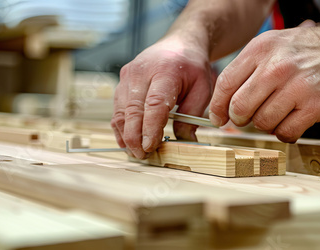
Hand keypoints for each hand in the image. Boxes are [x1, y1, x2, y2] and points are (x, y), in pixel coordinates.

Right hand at [112, 38, 212, 158]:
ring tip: (136, 152)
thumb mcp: (202, 89)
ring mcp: (127, 76)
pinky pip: (117, 108)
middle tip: (143, 156)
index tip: (150, 147)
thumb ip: (192, 116)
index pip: (154, 104)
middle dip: (135, 137)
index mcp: (165, 71)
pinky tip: (128, 141)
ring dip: (126, 135)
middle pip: (132, 110)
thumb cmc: (192, 67)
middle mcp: (141, 72)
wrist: (178, 44)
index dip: (150, 128)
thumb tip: (184, 141)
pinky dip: (121, 127)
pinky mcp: (121, 81)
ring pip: (120, 111)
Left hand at [209, 20, 319, 141]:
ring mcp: (296, 87)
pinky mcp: (314, 106)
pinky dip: (285, 132)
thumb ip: (247, 69)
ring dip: (266, 124)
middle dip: (240, 119)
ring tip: (279, 113)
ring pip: (262, 122)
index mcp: (261, 49)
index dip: (218, 106)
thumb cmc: (307, 51)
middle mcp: (276, 67)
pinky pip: (285, 132)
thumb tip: (222, 104)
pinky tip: (293, 120)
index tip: (218, 118)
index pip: (225, 83)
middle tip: (250, 117)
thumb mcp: (273, 45)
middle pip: (240, 107)